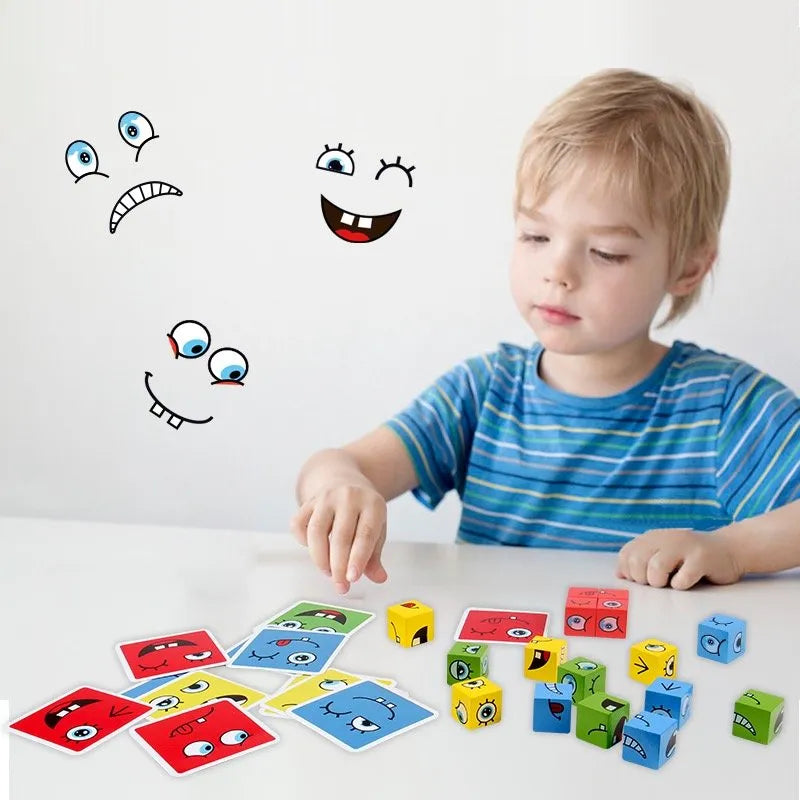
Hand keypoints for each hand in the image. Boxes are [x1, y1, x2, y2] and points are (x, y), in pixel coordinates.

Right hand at [290, 484, 387, 593]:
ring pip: (316, 531)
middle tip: (341, 586)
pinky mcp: (309, 501)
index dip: (358, 558)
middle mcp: (349, 497)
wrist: (344, 479)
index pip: (365, 534)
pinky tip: (315, 550)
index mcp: (372, 503)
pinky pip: (298, 524)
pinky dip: (303, 542)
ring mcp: (326, 497)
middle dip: (338, 566)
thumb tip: (379, 578)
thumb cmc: (363, 511)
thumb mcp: (377, 528)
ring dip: (320, 558)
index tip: (352, 578)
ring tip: (328, 572)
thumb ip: (375, 555)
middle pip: (340, 536)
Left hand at [615, 528, 743, 589]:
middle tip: (658, 583)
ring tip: (671, 583)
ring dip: (660, 583)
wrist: (730, 549)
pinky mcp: (702, 558)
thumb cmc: (691, 559)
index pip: (626, 555)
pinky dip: (682, 586)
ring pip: (656, 569)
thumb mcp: (663, 555)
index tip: (643, 579)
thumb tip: (619, 574)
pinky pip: (681, 580)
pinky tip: (689, 581)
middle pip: (637, 561)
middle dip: (643, 579)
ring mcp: (684, 546)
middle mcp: (665, 538)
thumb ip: (641, 561)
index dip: (630, 572)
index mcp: (652, 537)